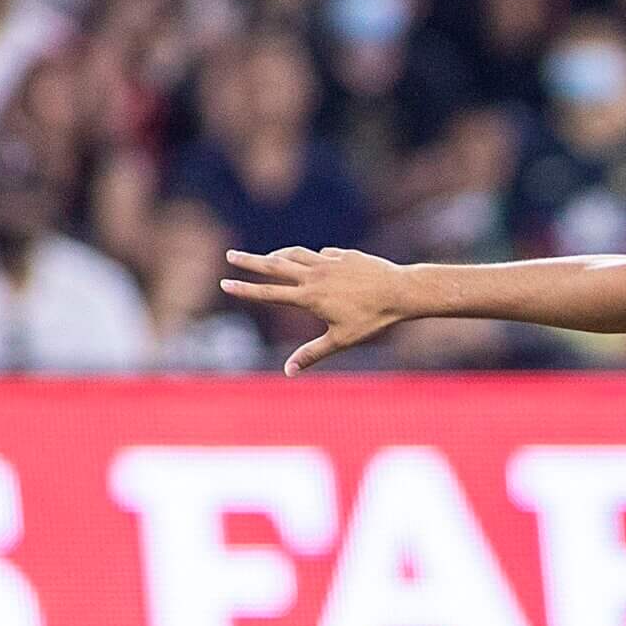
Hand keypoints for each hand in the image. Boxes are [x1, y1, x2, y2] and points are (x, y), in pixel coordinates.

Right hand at [221, 246, 405, 375]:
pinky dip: (311, 258)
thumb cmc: (372, 320)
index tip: (225, 284)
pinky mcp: (343, 255)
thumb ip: (312, 354)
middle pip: (274, 265)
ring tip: (267, 257)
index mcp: (309, 297)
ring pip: (295, 254)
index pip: (269, 293)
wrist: (400, 291)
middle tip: (230, 255)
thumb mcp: (341, 341)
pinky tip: (313, 262)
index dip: (245, 290)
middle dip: (249, 261)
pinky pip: (321, 254)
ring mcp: (328, 262)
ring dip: (278, 255)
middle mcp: (314, 276)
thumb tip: (288, 371)